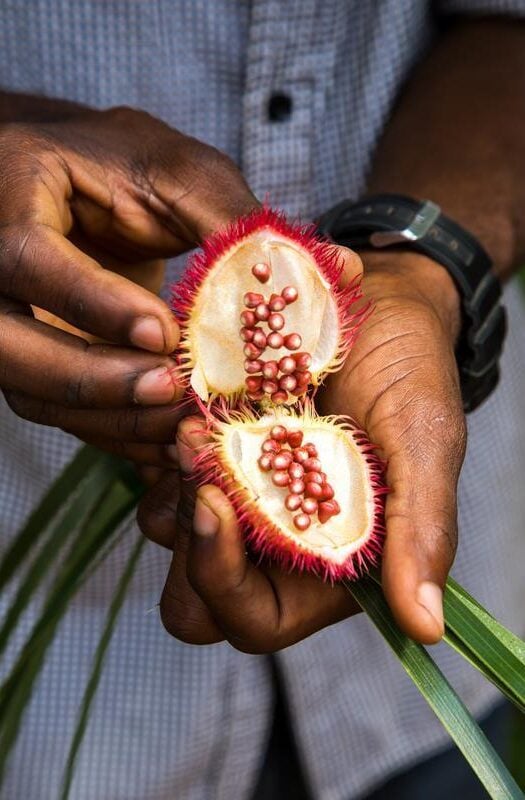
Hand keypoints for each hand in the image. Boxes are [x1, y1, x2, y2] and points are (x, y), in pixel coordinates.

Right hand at [0, 106, 257, 462]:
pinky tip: (168, 439)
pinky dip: (114, 431)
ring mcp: (7, 317)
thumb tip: (337, 268)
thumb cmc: (130, 167)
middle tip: (170, 392)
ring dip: (108, 419)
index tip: (164, 334)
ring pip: (28, 390)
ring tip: (182, 426)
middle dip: (89, 379)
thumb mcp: (183, 175)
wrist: (86, 189)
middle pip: (6, 343)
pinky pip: (58, 410)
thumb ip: (241, 221)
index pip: (29, 255)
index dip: (94, 301)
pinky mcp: (35, 356)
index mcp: (13, 188)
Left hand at [138, 247, 464, 649]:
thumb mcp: (424, 442)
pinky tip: (186, 402)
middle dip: (187, 533)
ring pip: (168, 530)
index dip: (222, 580)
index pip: (253, 619)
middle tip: (196, 454)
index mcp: (327, 563)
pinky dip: (163, 447)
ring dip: (172, 481)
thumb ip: (422, 530)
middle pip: (194, 592)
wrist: (379, 305)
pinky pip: (159, 474)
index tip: (215, 503)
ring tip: (191, 423)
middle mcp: (276, 543)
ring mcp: (238, 499)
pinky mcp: (214, 455)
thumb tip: (425, 628)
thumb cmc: (411, 372)